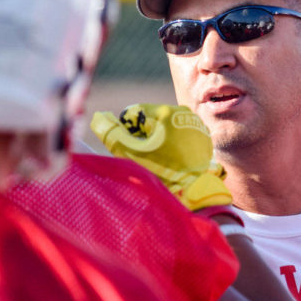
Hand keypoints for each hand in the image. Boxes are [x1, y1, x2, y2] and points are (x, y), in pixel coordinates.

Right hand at [91, 104, 232, 209]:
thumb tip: (99, 115)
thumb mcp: (129, 151)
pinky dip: (174, 144)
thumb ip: (110, 131)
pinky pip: (180, 134)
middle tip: (150, 156)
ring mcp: (195, 123)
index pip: (134, 114)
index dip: (130, 132)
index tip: (138, 148)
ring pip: (165, 127)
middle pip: (150, 120)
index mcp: (165, 111)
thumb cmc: (160, 170)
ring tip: (163, 158)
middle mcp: (183, 111)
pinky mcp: (202, 135)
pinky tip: (175, 158)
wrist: (192, 189)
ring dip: (159, 139)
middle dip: (145, 136)